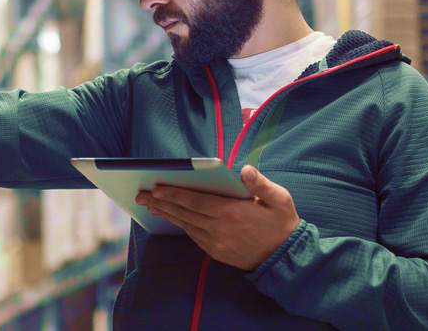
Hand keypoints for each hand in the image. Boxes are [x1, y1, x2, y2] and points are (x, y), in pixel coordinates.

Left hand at [135, 165, 299, 270]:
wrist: (285, 259)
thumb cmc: (282, 224)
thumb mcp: (280, 200)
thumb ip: (261, 184)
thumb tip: (245, 170)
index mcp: (232, 213)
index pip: (196, 201)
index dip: (174, 194)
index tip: (157, 188)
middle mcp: (220, 229)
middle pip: (185, 213)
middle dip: (161, 203)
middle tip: (142, 196)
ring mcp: (216, 243)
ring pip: (186, 225)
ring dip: (167, 214)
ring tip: (150, 206)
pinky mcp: (216, 252)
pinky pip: (194, 236)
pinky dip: (181, 225)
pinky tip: (172, 218)